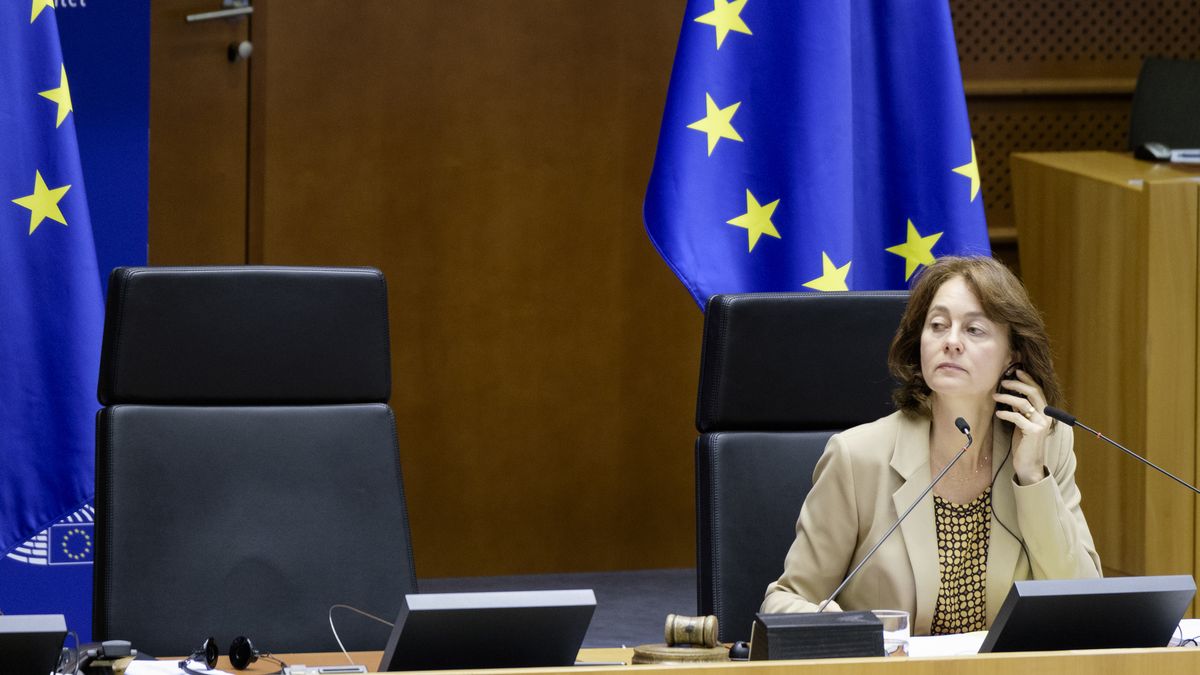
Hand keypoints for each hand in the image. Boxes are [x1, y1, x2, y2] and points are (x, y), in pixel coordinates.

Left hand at [993, 369, 1050, 484]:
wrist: (1029, 465)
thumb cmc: (1024, 444)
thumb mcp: (1023, 424)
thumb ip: (1021, 411)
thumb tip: (1013, 397)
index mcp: (1044, 413)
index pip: (1038, 391)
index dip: (1028, 380)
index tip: (1016, 371)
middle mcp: (1045, 417)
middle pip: (1033, 393)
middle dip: (1017, 385)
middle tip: (1003, 381)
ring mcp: (1040, 424)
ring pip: (1024, 403)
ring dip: (1007, 397)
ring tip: (995, 396)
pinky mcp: (1033, 432)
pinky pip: (1018, 417)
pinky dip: (1006, 413)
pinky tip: (998, 412)